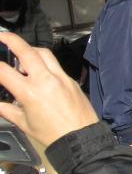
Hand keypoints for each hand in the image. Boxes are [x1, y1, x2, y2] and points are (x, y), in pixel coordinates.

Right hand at [0, 33, 98, 149]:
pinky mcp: (71, 80)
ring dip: (31, 49)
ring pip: (45, 53)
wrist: (81, 138)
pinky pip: (56, 65)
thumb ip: (5, 109)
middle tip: (1, 36)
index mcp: (30, 92)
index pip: (4, 71)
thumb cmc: (50, 134)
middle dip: (12, 40)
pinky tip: (38, 71)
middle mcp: (46, 80)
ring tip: (20, 54)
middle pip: (27, 51)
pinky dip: (45, 63)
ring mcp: (61, 77)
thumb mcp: (23, 123)